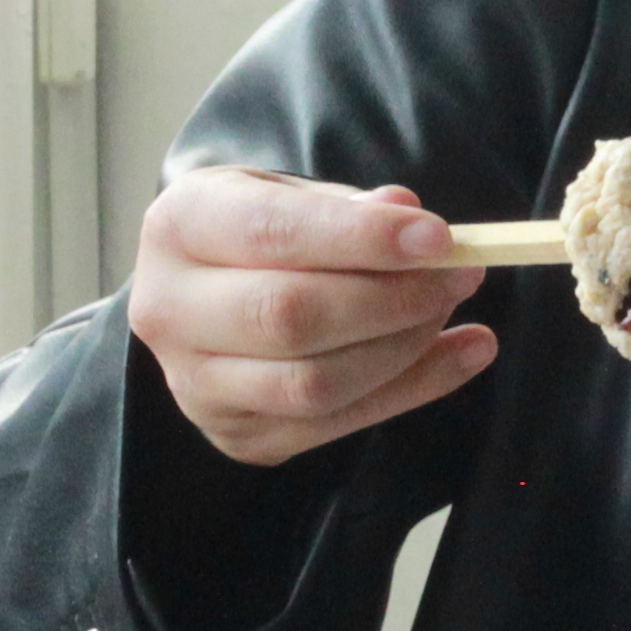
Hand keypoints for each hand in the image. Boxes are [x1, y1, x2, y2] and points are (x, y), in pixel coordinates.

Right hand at [130, 169, 493, 466]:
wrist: (202, 296)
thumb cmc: (254, 235)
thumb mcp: (288, 195)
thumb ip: (344, 205)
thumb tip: (405, 213)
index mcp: (178, 227)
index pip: (272, 234)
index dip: (361, 239)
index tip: (438, 238)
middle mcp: (169, 311)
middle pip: (291, 317)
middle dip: (393, 299)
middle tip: (460, 274)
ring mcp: (196, 386)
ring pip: (315, 384)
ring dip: (405, 348)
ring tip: (450, 308)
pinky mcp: (238, 436)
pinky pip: (338, 424)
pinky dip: (414, 389)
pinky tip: (461, 353)